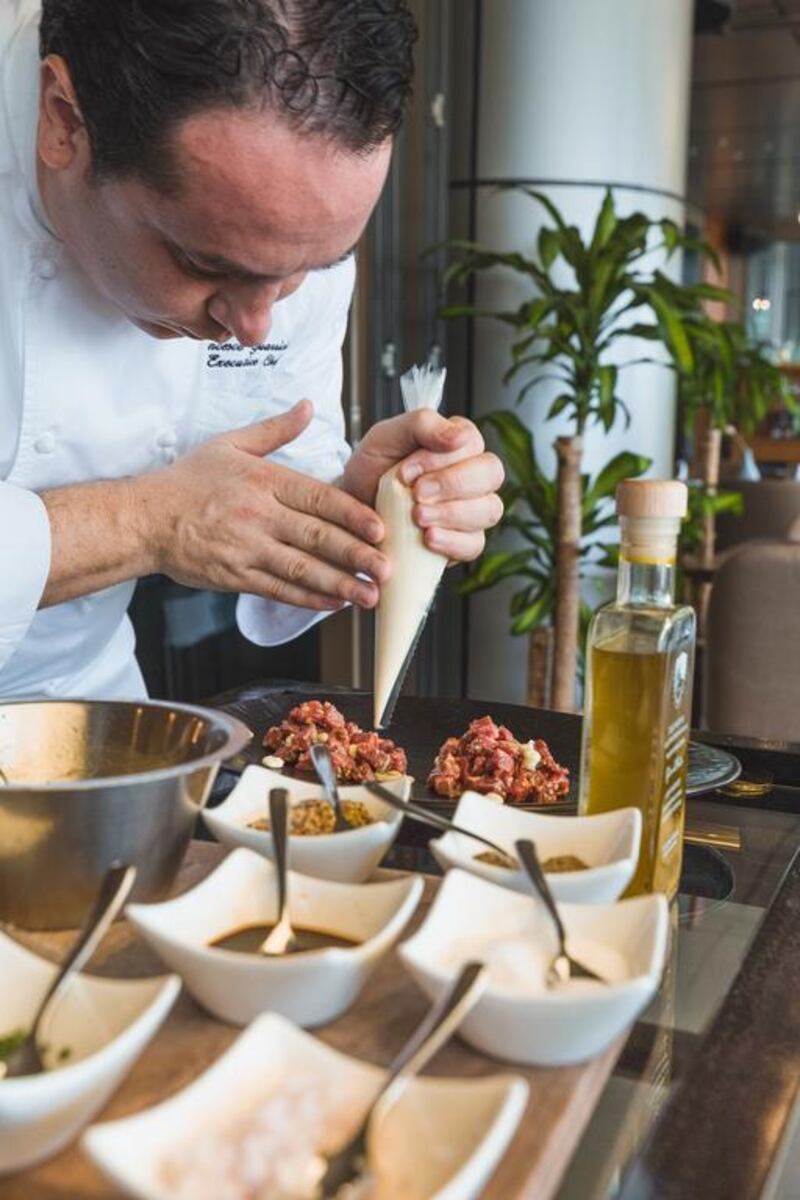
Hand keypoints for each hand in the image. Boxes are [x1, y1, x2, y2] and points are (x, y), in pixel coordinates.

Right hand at [137, 400, 389, 609]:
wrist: (143, 519)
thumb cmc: (187, 482)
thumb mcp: (231, 444)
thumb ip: (275, 430)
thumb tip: (307, 406)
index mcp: (263, 480)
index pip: (317, 498)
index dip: (351, 515)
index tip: (378, 528)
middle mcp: (259, 515)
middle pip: (316, 537)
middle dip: (356, 555)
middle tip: (386, 568)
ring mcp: (248, 548)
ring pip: (302, 569)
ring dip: (340, 583)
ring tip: (369, 595)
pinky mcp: (237, 576)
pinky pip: (279, 589)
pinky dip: (309, 598)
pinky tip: (334, 603)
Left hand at [342, 411, 504, 561]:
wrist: (351, 511)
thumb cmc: (372, 470)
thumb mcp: (386, 437)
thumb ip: (422, 424)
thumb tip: (460, 436)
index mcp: (458, 443)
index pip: (471, 443)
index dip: (440, 459)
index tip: (405, 471)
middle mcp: (472, 475)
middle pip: (491, 474)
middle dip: (452, 484)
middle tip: (416, 493)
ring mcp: (473, 510)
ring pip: (489, 510)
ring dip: (452, 514)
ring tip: (418, 517)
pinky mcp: (464, 541)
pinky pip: (475, 544)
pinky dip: (452, 542)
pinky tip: (428, 538)